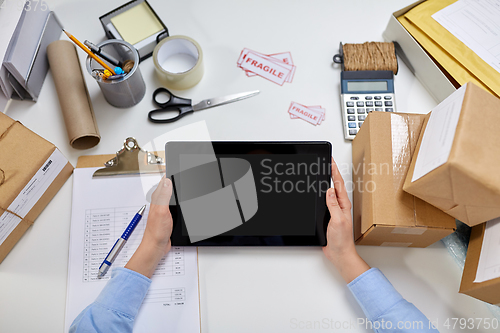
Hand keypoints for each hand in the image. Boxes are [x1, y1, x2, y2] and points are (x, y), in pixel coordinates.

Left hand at [143, 176, 173, 255]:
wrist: (156, 245)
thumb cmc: (156, 231)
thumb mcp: (161, 211)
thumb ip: (164, 196)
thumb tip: (167, 181)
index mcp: (157, 199)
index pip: (163, 182)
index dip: (169, 174)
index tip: (175, 166)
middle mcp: (160, 202)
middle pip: (167, 187)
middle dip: (173, 179)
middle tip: (180, 171)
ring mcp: (164, 208)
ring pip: (171, 195)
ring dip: (175, 189)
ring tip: (179, 181)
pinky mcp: (168, 215)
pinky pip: (173, 204)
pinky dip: (177, 200)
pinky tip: (180, 200)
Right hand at [322, 159, 369, 282]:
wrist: (340, 254)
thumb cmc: (341, 240)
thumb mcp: (337, 220)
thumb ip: (333, 205)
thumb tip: (329, 190)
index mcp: (343, 205)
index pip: (338, 184)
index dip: (334, 171)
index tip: (330, 161)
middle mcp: (339, 206)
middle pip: (334, 185)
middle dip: (331, 173)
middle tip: (327, 162)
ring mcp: (334, 211)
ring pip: (330, 193)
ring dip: (327, 182)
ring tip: (324, 172)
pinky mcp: (329, 217)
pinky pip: (325, 202)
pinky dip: (321, 195)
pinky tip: (319, 193)